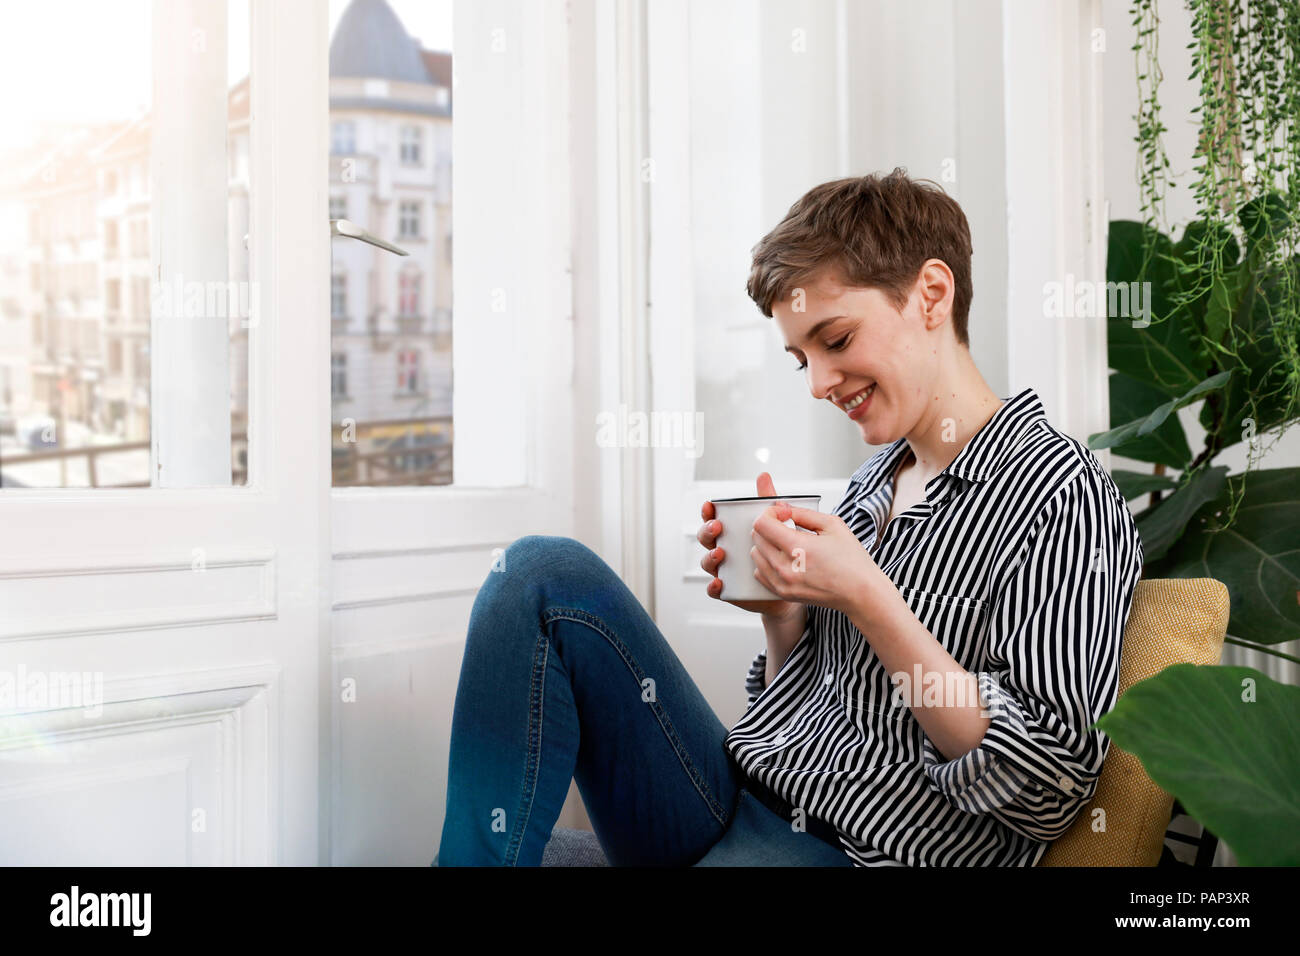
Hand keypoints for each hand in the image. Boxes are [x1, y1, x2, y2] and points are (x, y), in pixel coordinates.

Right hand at [699, 472, 803, 618]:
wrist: (791, 582)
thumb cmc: (777, 548)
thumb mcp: (774, 522)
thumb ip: (766, 500)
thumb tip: (763, 476)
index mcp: (729, 532)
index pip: (712, 519)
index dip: (707, 512)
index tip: (709, 505)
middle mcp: (722, 549)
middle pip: (705, 539)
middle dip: (707, 531)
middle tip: (717, 527)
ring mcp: (724, 569)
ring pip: (707, 563)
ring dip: (710, 557)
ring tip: (720, 552)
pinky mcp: (729, 589)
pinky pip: (715, 590)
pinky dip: (713, 587)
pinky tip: (719, 582)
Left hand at [750, 495, 892, 620]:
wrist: (860, 593)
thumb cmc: (852, 559)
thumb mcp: (832, 524)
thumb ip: (802, 512)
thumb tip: (781, 507)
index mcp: (798, 547)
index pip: (762, 524)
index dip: (770, 513)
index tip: (783, 514)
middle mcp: (785, 567)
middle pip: (756, 537)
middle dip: (768, 526)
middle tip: (787, 526)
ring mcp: (782, 583)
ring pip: (755, 554)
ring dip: (765, 544)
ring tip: (785, 543)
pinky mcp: (783, 593)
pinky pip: (760, 573)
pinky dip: (766, 562)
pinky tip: (783, 559)